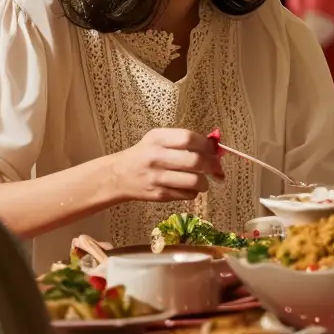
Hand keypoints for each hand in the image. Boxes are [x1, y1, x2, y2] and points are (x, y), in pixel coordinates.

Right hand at [108, 126, 223, 205]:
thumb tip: (215, 149)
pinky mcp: (159, 194)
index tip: (214, 150)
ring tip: (202, 181)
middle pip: (195, 161)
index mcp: (157, 139)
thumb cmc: (144, 155)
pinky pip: (188, 195)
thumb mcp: (157, 140)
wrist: (118, 176)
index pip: (188, 138)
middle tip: (215, 169)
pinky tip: (187, 188)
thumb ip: (183, 141)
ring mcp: (157, 177)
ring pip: (195, 181)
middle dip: (212, 166)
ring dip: (205, 183)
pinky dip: (193, 192)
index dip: (207, 145)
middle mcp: (156, 156)